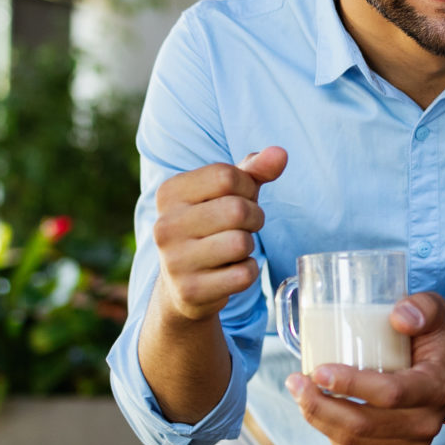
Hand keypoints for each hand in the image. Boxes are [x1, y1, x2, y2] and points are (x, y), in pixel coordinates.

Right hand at [150, 148, 287, 322]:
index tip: (239, 199)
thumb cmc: (214, 224)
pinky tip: (229, 272)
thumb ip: (255, 169)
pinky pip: (244, 275)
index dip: (247, 187)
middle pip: (237, 210)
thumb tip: (280, 154)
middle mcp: (164, 225)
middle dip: (253, 218)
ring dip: (249, 246)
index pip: (226, 175)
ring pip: (241, 243)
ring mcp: (174, 261)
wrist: (184, 283)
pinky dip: (247, 272)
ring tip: (232, 249)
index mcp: (170, 193)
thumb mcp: (231, 191)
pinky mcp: (190, 291)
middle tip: (242, 227)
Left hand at [284, 291, 444, 444]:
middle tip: (296, 381)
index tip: (318, 370)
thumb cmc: (435, 342)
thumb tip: (398, 316)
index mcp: (435, 388)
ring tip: (299, 393)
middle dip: (319, 406)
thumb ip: (422, 307)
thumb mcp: (435, 314)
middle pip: (362, 425)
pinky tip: (319, 413)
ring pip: (352, 443)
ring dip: (317, 420)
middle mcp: (426, 423)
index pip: (390, 394)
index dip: (350, 385)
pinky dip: (329, 434)